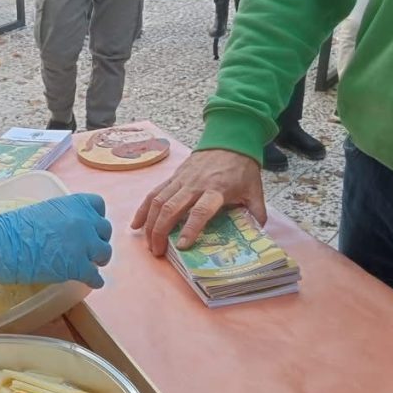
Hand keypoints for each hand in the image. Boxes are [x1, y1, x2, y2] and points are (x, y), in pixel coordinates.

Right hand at [0, 193, 111, 287]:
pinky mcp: (79, 268)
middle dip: (98, 239)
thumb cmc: (13, 227)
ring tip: (91, 265)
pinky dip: (94, 280)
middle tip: (89, 248)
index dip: (95, 218)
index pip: (98, 206)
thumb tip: (63, 229)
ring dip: (98, 259)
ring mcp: (84, 245)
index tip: (89, 226)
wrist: (3, 245)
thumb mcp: (42, 210)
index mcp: (74, 203)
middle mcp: (85, 221)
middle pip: (105, 231)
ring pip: (104, 253)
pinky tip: (91, 282)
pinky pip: (96, 276)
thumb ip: (60, 217)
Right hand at [131, 148, 265, 254]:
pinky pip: (154, 193)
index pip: (200, 211)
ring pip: (158, 201)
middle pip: (171, 208)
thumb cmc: (242, 168)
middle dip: (160, 232)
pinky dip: (143, 210)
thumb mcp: (255, 191)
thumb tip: (256, 234)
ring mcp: (181, 180)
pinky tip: (136, 225)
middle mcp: (194, 185)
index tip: (182, 246)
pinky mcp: (173, 177)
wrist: (230, 140)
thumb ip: (255, 213)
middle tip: (158, 252)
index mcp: (216, 190)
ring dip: (150, 224)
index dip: (190, 229)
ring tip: (149, 244)